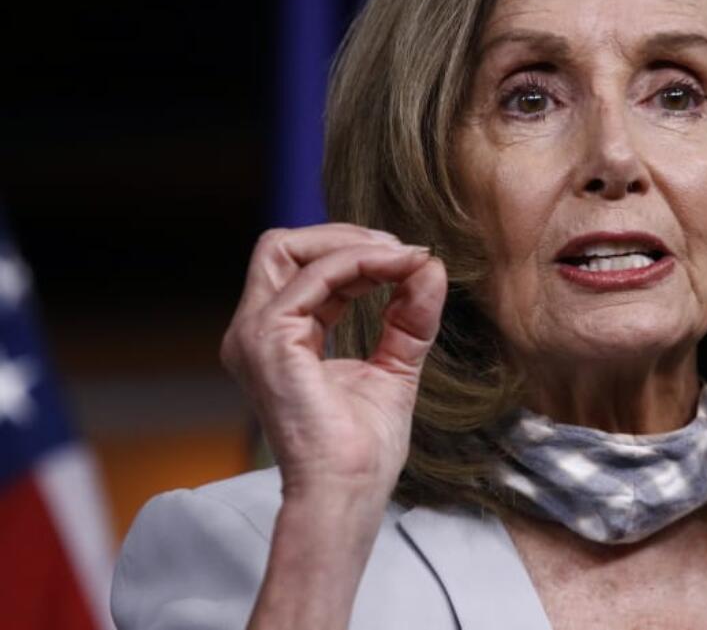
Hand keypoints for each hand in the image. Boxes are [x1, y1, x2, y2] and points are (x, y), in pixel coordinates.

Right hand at [220, 223, 446, 507]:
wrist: (347, 491)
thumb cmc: (362, 448)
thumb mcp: (394, 366)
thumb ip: (409, 317)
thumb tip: (430, 266)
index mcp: (279, 338)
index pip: (305, 268)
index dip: (357, 253)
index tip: (412, 260)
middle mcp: (255, 331)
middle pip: (284, 246)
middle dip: (347, 236)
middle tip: (403, 251)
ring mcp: (255, 333)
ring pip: (286, 247)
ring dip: (353, 243)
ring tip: (403, 257)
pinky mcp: (268, 338)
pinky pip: (312, 274)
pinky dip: (359, 261)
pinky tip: (396, 268)